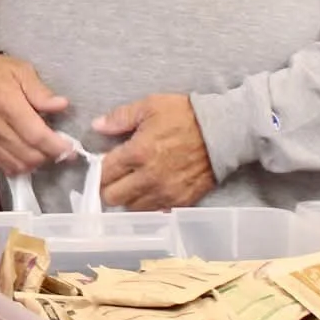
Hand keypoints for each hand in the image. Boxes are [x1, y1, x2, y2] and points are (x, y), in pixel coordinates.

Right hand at [0, 49, 74, 175]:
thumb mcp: (21, 71)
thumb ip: (41, 92)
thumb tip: (61, 105)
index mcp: (7, 105)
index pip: (36, 135)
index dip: (57, 146)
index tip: (72, 149)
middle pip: (29, 155)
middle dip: (50, 156)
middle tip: (61, 148)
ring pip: (19, 165)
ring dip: (37, 162)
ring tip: (45, 150)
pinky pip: (5, 167)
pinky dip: (21, 166)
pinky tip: (28, 154)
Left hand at [95, 95, 216, 209]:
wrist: (223, 132)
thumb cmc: (185, 116)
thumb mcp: (149, 106)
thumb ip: (120, 117)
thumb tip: (97, 126)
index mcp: (137, 153)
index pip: (103, 173)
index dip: (98, 170)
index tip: (102, 165)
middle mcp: (148, 178)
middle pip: (112, 197)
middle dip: (108, 187)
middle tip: (115, 176)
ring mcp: (165, 193)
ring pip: (132, 208)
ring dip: (128, 198)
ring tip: (133, 183)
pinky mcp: (181, 202)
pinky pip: (155, 212)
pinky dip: (148, 205)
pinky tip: (150, 191)